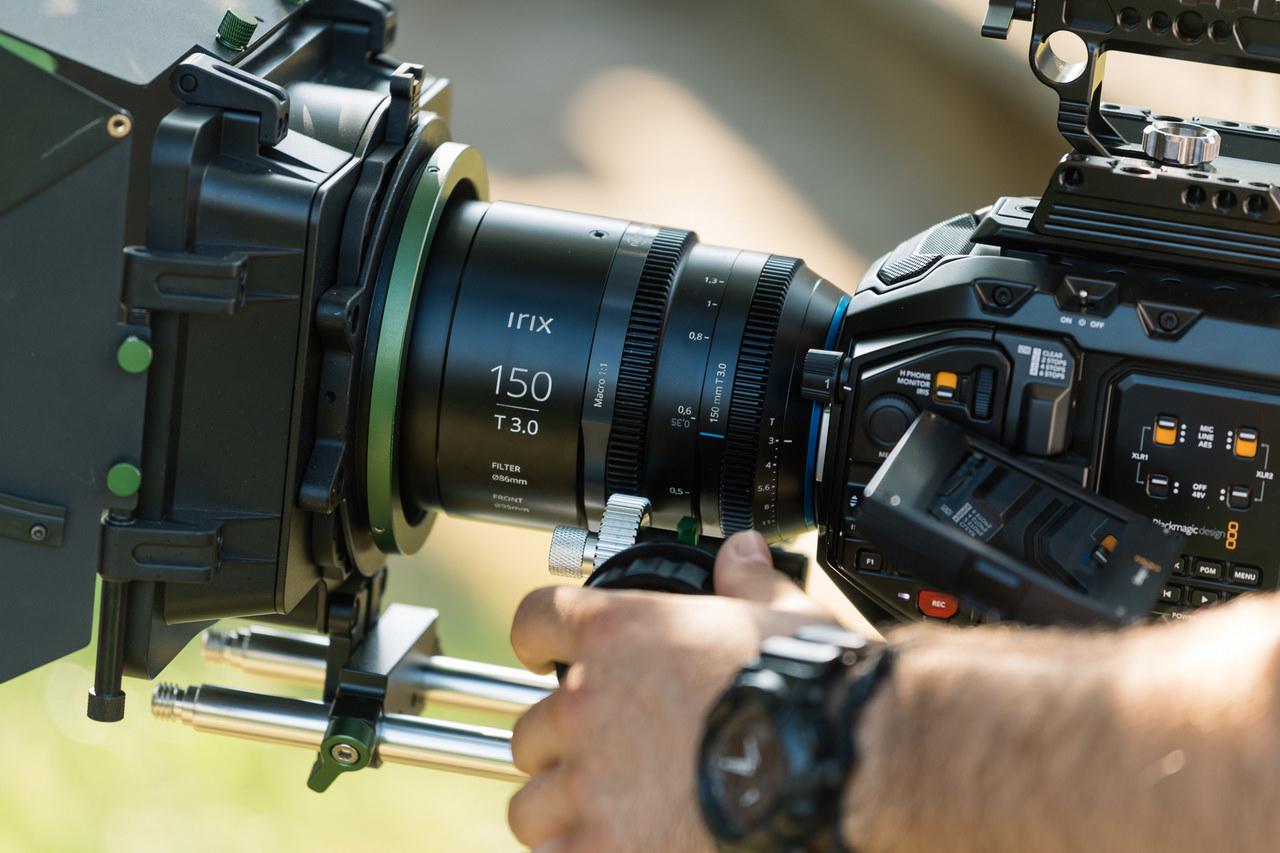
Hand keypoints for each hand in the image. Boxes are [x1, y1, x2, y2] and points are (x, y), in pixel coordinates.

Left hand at [507, 531, 838, 851]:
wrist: (831, 768)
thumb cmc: (810, 695)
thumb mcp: (784, 620)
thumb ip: (748, 584)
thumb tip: (742, 553)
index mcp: (619, 634)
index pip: (536, 622)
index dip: (538, 640)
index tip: (543, 655)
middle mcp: (587, 702)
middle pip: (534, 725)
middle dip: (565, 743)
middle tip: (609, 758)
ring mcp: (586, 780)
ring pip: (532, 800)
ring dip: (562, 808)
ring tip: (607, 816)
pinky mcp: (599, 848)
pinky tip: (609, 849)